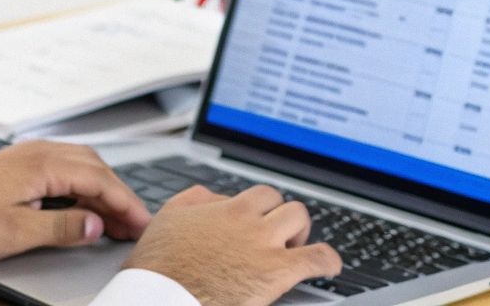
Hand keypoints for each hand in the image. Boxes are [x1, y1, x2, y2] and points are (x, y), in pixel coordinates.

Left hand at [0, 141, 151, 261]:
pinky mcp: (18, 164)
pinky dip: (82, 185)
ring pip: (81, 165)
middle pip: (95, 168)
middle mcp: (39, 152)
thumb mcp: (17, 232)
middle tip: (133, 223)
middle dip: (118, 195)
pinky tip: (83, 203)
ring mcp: (28, 155)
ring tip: (114, 218)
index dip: (125, 203)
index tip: (142, 222)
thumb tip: (97, 224)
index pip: (100, 181)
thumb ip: (62, 226)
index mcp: (43, 164)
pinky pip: (64, 167)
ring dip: (102, 189)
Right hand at [122, 184, 341, 305]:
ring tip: (299, 248)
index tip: (265, 218)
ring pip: (301, 219)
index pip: (259, 195)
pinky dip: (329, 260)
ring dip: (303, 233)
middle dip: (285, 218)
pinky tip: (330, 266)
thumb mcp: (168, 221)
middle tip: (280, 237)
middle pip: (283, 203)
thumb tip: (213, 198)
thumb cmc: (158, 268)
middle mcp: (247, 221)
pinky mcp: (277, 271)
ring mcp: (264, 244)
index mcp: (224, 210)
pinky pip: (318, 257)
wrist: (160, 296)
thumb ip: (194, 202)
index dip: (265, 208)